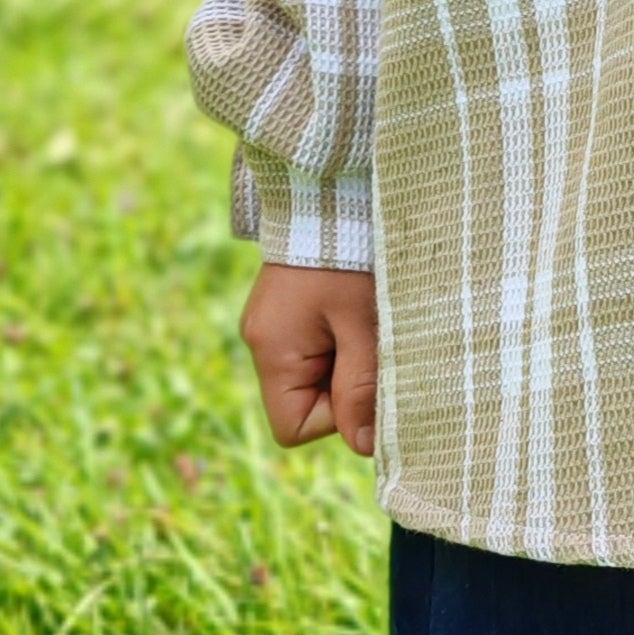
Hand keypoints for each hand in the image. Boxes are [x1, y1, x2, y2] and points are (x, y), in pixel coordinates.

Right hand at [239, 261, 378, 456]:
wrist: (331, 187)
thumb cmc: (350, 255)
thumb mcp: (363, 324)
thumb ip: (362, 386)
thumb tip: (365, 446)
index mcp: (272, 350)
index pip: (293, 428)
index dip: (335, 416)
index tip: (362, 374)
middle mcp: (262, 340)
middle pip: (305, 401)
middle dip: (346, 382)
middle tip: (371, 338)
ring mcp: (273, 322)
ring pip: (315, 372)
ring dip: (348, 356)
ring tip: (365, 315)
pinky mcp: (289, 306)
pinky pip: (315, 344)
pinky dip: (342, 335)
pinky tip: (356, 304)